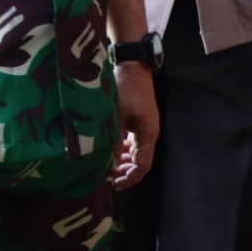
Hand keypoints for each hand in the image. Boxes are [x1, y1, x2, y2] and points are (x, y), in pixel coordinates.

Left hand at [112, 62, 157, 188]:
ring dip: (120, 161)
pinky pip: (130, 142)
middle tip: (104, 180)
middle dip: (123, 172)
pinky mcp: (137, 120)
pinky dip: (119, 149)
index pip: (142, 166)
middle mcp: (148, 133)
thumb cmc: (125, 90)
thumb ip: (110, 143)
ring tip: (103, 167)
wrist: (131, 65)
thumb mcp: (115, 118)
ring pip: (133, 152)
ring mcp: (143, 127)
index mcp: (148, 134)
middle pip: (139, 161)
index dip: (128, 178)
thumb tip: (103, 165)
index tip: (112, 185)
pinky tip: (106, 151)